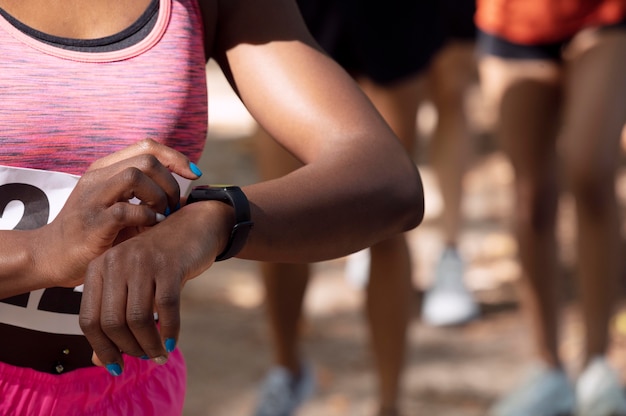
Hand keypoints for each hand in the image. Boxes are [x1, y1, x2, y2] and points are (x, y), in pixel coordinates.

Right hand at [39, 139, 201, 287]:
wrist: (51, 257)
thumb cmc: (94, 233)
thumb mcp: (120, 206)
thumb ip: (145, 197)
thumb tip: (186, 198)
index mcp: (106, 169)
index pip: (147, 146)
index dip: (176, 157)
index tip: (194, 174)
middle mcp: (98, 178)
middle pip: (146, 159)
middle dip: (170, 182)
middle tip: (173, 206)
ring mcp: (93, 198)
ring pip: (135, 176)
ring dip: (159, 197)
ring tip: (161, 216)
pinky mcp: (92, 223)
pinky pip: (127, 210)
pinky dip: (146, 218)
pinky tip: (150, 228)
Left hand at [78, 200, 231, 374]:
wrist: (193, 228)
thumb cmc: (159, 263)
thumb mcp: (132, 286)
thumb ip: (113, 320)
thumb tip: (102, 362)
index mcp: (98, 267)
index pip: (88, 319)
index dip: (101, 348)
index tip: (116, 365)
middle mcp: (115, 261)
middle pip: (112, 322)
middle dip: (129, 348)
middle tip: (145, 357)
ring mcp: (142, 261)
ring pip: (138, 318)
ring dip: (149, 344)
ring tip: (159, 354)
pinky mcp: (169, 264)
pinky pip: (166, 308)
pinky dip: (170, 331)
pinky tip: (172, 342)